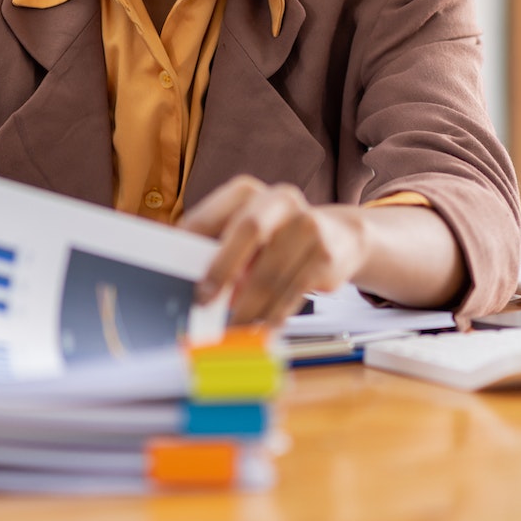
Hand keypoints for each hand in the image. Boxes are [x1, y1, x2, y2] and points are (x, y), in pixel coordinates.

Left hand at [180, 176, 370, 326]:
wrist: (340, 236)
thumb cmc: (278, 236)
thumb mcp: (246, 232)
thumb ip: (218, 249)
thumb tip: (188, 281)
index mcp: (248, 192)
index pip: (212, 215)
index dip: (192, 244)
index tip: (179, 272)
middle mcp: (280, 200)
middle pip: (249, 230)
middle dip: (223, 269)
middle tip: (204, 300)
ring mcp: (307, 225)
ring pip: (270, 272)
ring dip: (248, 305)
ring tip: (233, 325)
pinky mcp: (325, 254)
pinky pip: (293, 292)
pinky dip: (274, 314)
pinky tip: (264, 327)